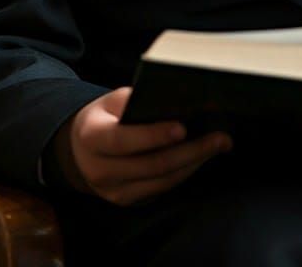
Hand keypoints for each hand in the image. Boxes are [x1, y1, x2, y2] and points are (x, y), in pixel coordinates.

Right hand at [55, 87, 231, 205]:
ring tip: (219, 145)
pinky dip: (185, 172)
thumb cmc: (104, 117)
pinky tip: (202, 157)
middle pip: (151, 165)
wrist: (80, 150)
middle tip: (220, 137)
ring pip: (162, 181)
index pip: (124, 139)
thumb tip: (176, 99)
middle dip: (191, 151)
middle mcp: (100, 169)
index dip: (154, 135)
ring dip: (195, 163)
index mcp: (92, 137)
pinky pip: (162, 188)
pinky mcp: (127, 201)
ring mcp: (114, 191)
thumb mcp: (112, 101)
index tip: (183, 128)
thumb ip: (136, 101)